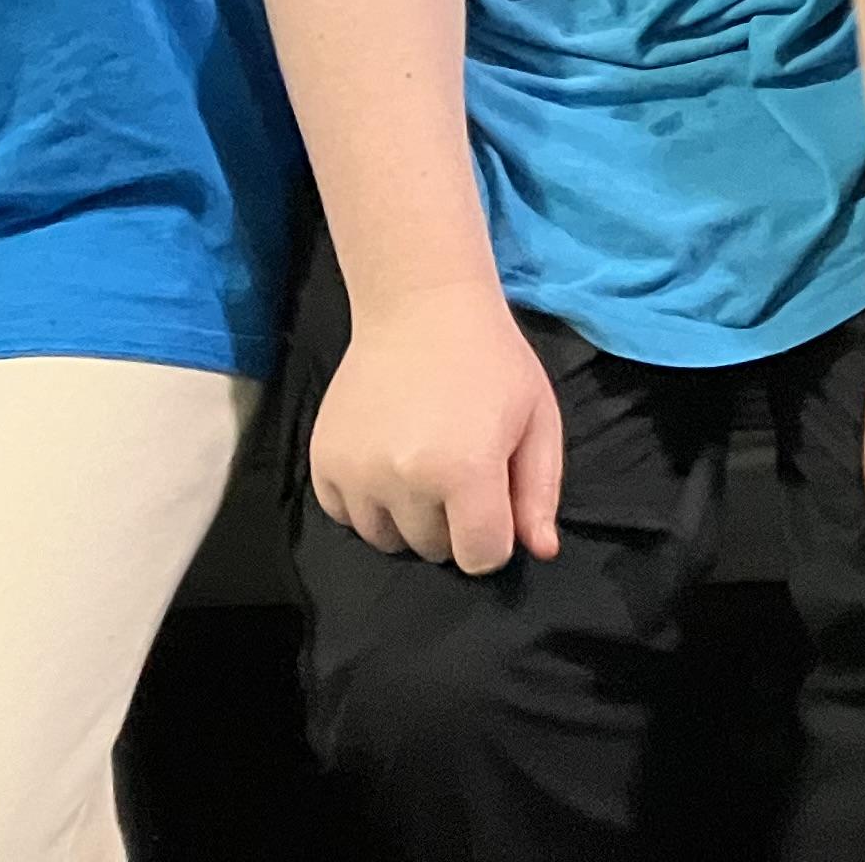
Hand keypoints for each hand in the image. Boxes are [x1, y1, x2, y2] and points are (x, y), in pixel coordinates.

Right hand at [306, 279, 565, 574]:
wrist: (420, 306)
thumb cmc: (491, 361)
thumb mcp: (537, 418)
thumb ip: (539, 491)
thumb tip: (540, 551)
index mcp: (465, 471)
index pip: (481, 558)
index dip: (494, 535)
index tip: (493, 500)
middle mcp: (405, 479)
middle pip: (434, 550)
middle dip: (452, 522)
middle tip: (457, 468)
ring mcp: (358, 472)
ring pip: (387, 540)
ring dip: (408, 518)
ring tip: (421, 466)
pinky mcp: (323, 462)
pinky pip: (345, 518)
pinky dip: (366, 503)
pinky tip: (386, 461)